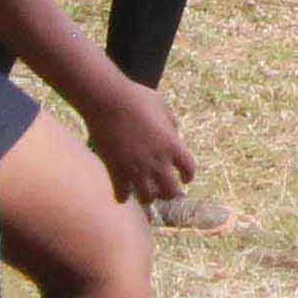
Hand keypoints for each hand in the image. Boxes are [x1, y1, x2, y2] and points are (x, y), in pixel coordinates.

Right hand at [81, 72, 195, 207]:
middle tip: (166, 189)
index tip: (185, 179)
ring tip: (146, 191)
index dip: (188, 176)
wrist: (109, 102)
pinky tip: (124, 192)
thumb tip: (172, 135)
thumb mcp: (163, 108)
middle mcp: (157, 161)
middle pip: (170, 191)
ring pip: (147, 198)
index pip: (189, 169)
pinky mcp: (116, 171)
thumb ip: (171, 125)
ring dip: (148, 196)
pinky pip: (122, 195)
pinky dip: (124, 196)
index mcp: (172, 144)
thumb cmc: (138, 99)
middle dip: (170, 192)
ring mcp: (136, 169)